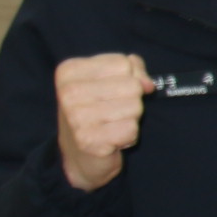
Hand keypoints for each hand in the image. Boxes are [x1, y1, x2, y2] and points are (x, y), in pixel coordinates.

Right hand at [55, 54, 152, 191]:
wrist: (80, 154)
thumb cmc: (98, 110)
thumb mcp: (109, 80)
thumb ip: (132, 69)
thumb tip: (147, 83)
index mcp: (69, 71)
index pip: (122, 63)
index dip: (130, 77)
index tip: (113, 91)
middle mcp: (69, 92)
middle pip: (132, 86)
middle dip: (132, 100)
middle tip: (113, 111)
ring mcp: (76, 117)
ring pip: (135, 107)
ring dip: (131, 118)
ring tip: (112, 124)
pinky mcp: (89, 140)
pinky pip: (132, 129)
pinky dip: (129, 136)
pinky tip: (112, 138)